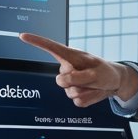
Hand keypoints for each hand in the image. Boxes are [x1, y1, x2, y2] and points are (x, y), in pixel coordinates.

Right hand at [19, 33, 137, 106]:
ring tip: (95, 84)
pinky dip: (89, 99)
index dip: (36, 41)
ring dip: (86, 91)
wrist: (114, 83)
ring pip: (70, 93)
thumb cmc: (106, 72)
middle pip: (62, 80)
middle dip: (79, 81)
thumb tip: (61, 81)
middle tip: (93, 77)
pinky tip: (94, 91)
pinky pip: (78, 102)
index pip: (50, 48)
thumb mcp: (96, 73)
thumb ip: (78, 77)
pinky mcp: (74, 95)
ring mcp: (69, 83)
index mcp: (70, 57)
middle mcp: (67, 69)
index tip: (23, 36)